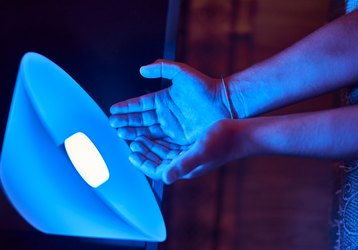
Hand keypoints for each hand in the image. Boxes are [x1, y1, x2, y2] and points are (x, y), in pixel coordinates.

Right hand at [109, 59, 231, 144]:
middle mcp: (165, 114)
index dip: (127, 106)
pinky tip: (137, 142)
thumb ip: (162, 67)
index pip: (141, 104)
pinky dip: (148, 142)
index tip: (113, 109)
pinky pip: (160, 141)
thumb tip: (142, 69)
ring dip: (133, 131)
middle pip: (141, 119)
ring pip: (148, 130)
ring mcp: (172, 127)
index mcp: (164, 99)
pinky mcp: (179, 138)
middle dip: (126, 121)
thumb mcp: (182, 72)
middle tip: (112, 123)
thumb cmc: (205, 87)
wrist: (224, 103)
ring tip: (119, 132)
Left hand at [128, 119, 244, 183]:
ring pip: (164, 154)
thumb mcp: (200, 151)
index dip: (143, 164)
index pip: (158, 170)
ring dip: (151, 147)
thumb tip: (165, 178)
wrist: (241, 134)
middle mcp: (186, 163)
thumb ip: (183, 165)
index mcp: (185, 168)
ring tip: (139, 138)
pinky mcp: (193, 147)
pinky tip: (156, 135)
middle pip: (158, 162)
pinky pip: (172, 146)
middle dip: (144, 154)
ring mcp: (190, 155)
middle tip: (131, 143)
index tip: (131, 155)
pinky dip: (161, 142)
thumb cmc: (223, 142)